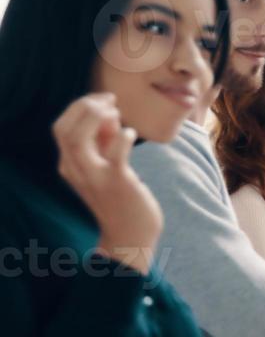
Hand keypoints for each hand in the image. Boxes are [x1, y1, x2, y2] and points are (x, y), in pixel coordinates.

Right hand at [52, 93, 161, 269]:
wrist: (130, 235)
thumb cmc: (122, 197)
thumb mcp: (107, 164)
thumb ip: (105, 140)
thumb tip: (110, 113)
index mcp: (70, 164)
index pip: (62, 126)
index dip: (80, 107)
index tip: (104, 101)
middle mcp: (75, 170)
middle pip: (63, 129)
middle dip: (84, 107)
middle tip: (111, 102)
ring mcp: (94, 177)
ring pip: (77, 139)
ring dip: (95, 118)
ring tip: (117, 114)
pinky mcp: (117, 183)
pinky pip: (115, 156)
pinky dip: (122, 138)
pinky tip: (131, 134)